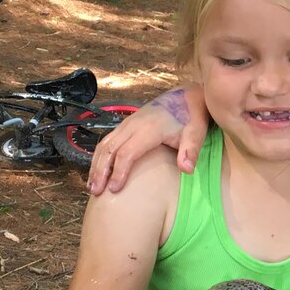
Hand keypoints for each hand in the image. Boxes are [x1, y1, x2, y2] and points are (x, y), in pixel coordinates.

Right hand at [87, 90, 207, 194]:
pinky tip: (99, 171)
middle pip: (110, 149)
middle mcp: (133, 125)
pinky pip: (107, 141)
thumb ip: (191, 150)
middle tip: (96, 193)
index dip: (119, 171)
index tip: (115, 190)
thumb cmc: (192, 117)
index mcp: (149, 128)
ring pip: (105, 144)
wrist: (186, 96)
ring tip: (92, 186)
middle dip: (101, 171)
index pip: (127, 152)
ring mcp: (127, 123)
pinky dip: (100, 157)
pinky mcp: (126, 125)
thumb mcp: (196, 133)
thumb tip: (186, 169)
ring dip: (96, 165)